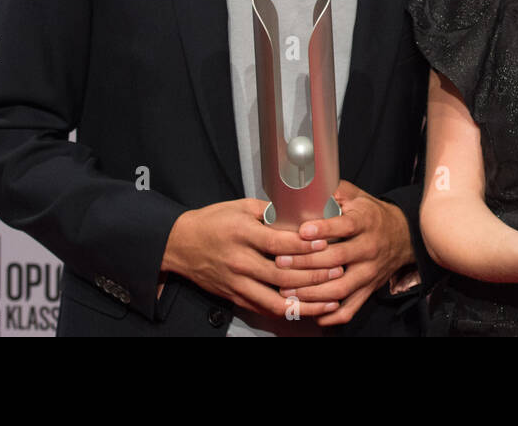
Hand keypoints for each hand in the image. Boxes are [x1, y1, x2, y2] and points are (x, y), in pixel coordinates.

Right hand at [162, 199, 345, 319]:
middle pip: (282, 275)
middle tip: (338, 271)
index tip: (326, 245)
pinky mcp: (235, 296)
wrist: (180, 244)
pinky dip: (287, 311)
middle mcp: (240, 261)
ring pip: (276, 300)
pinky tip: (306, 309)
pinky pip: (265, 309)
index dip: (305, 247)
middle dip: (314, 276)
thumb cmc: (211, 222)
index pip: (278, 244)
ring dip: (306, 302)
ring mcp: (237, 282)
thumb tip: (298, 212)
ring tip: (330, 299)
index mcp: (242, 234)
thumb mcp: (239, 206)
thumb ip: (268, 211)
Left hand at [272, 180, 413, 325]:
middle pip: (337, 259)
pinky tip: (311, 312)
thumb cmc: (371, 214)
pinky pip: (351, 308)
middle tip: (279, 262)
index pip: (345, 226)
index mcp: (366, 222)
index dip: (323, 229)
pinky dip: (331, 315)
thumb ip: (334, 191)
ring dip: (312, 292)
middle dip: (306, 263)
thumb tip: (306, 185)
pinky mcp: (368, 290)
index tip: (302, 231)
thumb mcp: (357, 196)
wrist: (402, 236)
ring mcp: (369, 272)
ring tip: (286, 291)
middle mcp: (369, 249)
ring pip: (340, 288)